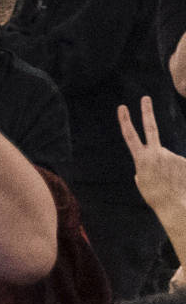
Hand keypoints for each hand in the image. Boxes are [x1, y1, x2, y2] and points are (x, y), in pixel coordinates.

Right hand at [124, 99, 185, 234]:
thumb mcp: (142, 182)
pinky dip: (180, 172)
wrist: (175, 205)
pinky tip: (179, 182)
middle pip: (151, 127)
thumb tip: (148, 163)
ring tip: (171, 182)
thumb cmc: (156, 196)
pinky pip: (180, 164)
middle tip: (145, 98)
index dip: (125, 121)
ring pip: (169, 157)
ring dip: (170, 167)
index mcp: (142, 159)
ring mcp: (172, 156)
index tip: (122, 107)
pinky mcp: (184, 161)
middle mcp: (157, 153)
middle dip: (147, 111)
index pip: (131, 135)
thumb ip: (144, 168)